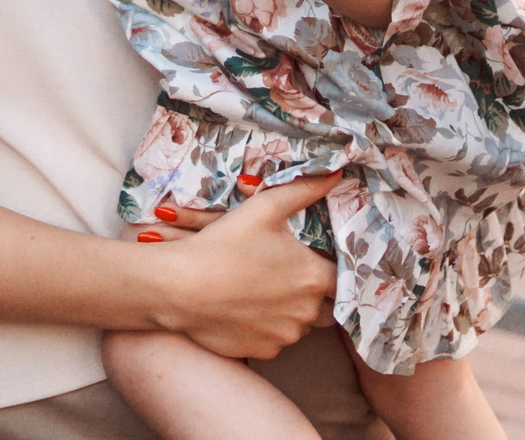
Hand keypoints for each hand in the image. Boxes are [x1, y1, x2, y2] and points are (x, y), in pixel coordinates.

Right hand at [136, 171, 339, 357]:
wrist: (181, 287)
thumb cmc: (224, 244)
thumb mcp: (264, 207)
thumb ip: (305, 190)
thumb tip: (336, 173)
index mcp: (313, 276)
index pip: (344, 278)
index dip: (333, 268)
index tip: (317, 260)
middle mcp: (306, 311)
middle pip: (327, 305)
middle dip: (315, 292)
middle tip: (287, 273)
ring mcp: (285, 335)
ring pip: (300, 323)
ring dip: (291, 310)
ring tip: (263, 288)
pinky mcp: (265, 351)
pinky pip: (277, 339)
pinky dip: (268, 326)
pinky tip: (247, 307)